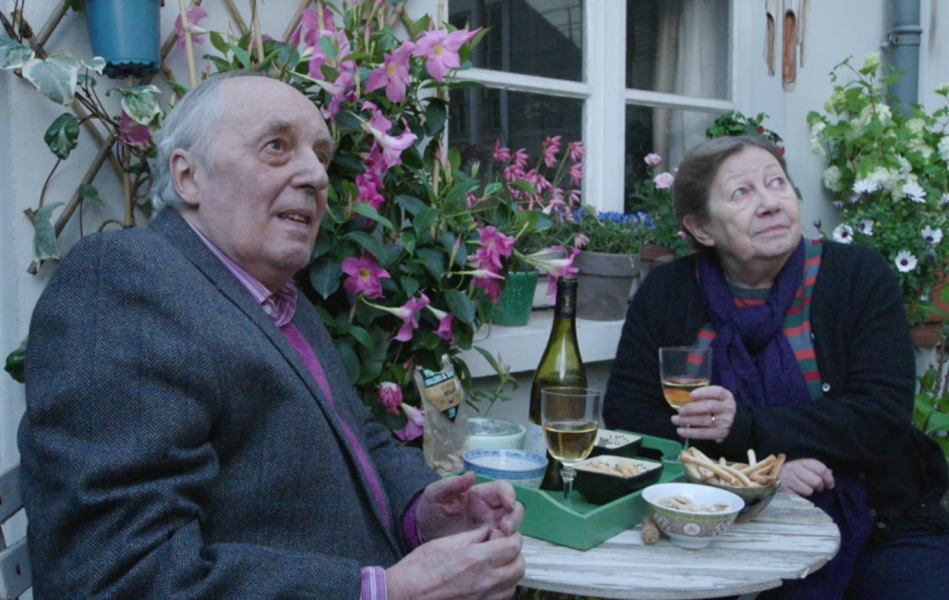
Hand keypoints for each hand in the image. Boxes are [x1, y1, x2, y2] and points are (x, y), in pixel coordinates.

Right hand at [386, 527, 524, 599]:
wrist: (403, 596)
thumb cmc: (418, 569)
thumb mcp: (443, 543)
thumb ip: (471, 537)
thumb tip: (487, 531)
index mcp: (477, 560)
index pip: (513, 546)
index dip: (512, 537)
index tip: (504, 534)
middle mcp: (485, 581)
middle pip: (518, 567)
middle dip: (514, 554)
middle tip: (501, 548)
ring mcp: (483, 598)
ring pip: (513, 585)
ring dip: (509, 572)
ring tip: (495, 564)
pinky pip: (501, 598)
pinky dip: (501, 588)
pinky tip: (487, 580)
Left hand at [417, 471, 523, 541]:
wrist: (421, 536)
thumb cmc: (430, 511)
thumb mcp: (435, 495)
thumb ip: (450, 485)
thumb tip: (471, 475)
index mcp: (481, 495)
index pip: (503, 489)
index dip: (510, 494)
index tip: (508, 505)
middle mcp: (490, 511)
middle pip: (514, 509)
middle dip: (514, 518)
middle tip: (504, 529)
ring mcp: (490, 529)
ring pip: (512, 528)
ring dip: (511, 535)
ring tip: (496, 542)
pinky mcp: (487, 545)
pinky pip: (503, 546)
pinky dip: (503, 549)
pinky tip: (492, 553)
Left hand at [671, 385, 735, 442]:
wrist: (732, 422)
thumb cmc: (717, 406)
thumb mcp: (714, 398)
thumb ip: (702, 396)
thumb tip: (681, 397)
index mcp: (725, 396)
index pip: (717, 392)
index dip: (703, 392)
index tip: (691, 395)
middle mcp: (727, 408)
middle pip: (709, 406)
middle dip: (691, 408)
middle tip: (679, 411)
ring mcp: (725, 421)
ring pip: (704, 420)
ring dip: (687, 420)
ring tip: (675, 420)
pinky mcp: (721, 433)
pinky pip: (704, 433)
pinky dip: (690, 433)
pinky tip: (680, 431)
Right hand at [779, 458, 834, 495]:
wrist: (767, 473)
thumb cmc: (789, 469)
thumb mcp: (802, 464)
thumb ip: (816, 468)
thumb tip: (830, 472)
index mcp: (801, 461)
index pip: (821, 469)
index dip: (829, 478)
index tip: (830, 484)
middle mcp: (794, 468)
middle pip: (817, 481)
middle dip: (820, 487)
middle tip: (817, 487)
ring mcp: (787, 479)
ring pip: (808, 491)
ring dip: (809, 491)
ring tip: (804, 488)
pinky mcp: (783, 489)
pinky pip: (799, 496)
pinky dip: (799, 495)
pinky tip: (796, 491)